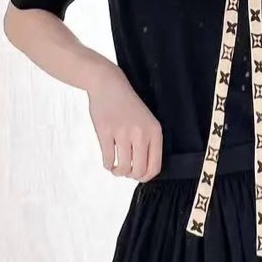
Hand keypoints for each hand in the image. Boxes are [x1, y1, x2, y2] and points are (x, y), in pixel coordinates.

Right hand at [87, 61, 163, 181]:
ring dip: (118, 172)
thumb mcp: (146, 120)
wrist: (108, 85)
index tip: (139, 176)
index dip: (146, 177)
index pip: (155, 166)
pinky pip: (108, 159)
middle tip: (126, 171)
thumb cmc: (127, 104)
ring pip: (123, 168)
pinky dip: (108, 165)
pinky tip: (108, 161)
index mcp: (154, 132)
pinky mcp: (106, 132)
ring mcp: (123, 133)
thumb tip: (143, 169)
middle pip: (139, 170)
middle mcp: (141, 134)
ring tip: (116, 167)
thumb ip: (148, 141)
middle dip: (131, 176)